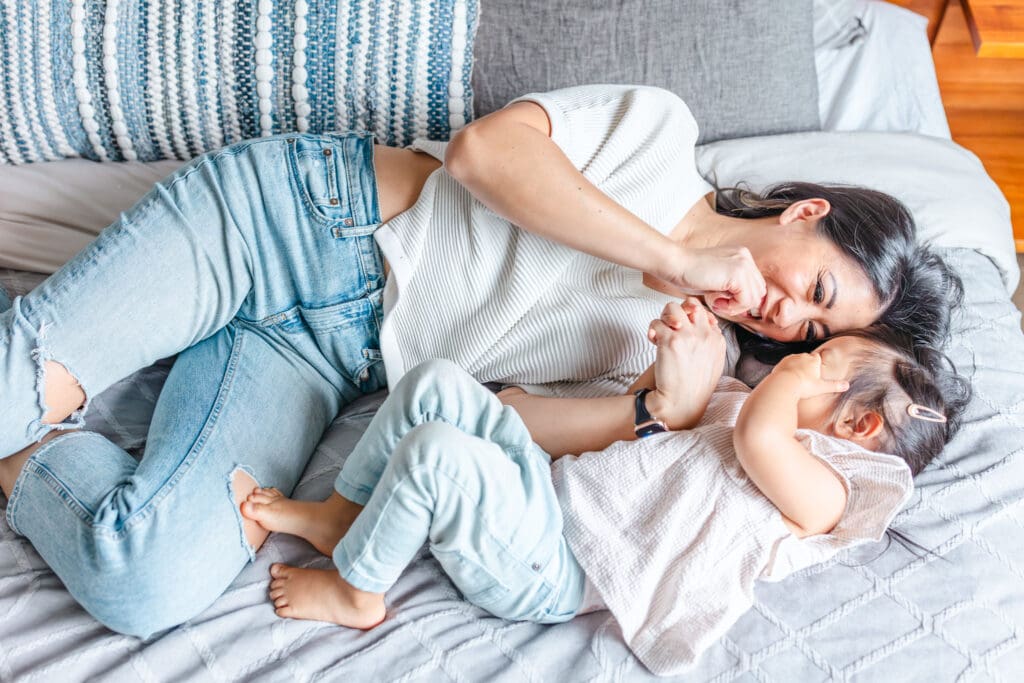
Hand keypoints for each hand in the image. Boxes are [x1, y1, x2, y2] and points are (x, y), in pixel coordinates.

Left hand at [645, 298, 725, 426]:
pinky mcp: (670, 341)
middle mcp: (705, 334)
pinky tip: (653, 342)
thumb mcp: (713, 361)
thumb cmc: (693, 385)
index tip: (682, 329)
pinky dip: (652, 331)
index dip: (690, 316)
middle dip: (675, 312)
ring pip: (671, 308)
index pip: (704, 312)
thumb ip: (709, 340)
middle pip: (689, 304)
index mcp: (716, 339)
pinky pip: (656, 323)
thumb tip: (705, 320)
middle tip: (669, 327)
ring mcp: (688, 336)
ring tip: (660, 335)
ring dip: (662, 319)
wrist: (681, 403)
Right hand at [654, 244, 765, 317]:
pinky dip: (731, 307)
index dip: (742, 300)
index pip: (755, 285)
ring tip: (716, 303)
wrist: (675, 265)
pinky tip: (715, 302)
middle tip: (719, 305)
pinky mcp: (738, 273)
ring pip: (753, 298)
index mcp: (741, 256)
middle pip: (758, 292)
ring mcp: (743, 263)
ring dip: (734, 307)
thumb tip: (748, 306)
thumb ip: (733, 287)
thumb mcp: (717, 279)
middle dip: (740, 304)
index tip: (724, 303)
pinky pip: (745, 300)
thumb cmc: (689, 274)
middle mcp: (745, 257)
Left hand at [768, 353, 849, 398]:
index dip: (817, 364)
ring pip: (795, 361)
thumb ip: (834, 385)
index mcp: (812, 360)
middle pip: (806, 358)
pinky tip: (787, 378)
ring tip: (797, 379)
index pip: (817, 358)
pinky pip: (785, 365)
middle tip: (806, 376)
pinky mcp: (780, 363)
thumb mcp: (821, 387)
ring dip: (796, 367)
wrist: (783, 384)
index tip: (816, 370)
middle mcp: (801, 356)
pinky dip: (786, 370)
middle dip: (806, 365)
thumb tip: (847, 386)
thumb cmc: (803, 386)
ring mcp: (789, 359)